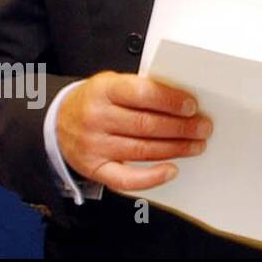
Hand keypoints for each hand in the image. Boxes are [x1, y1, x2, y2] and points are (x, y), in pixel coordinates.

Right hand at [56, 70, 212, 191]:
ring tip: (196, 145)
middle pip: (146, 125)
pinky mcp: (94, 168)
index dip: (169, 100)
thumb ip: (142, 89)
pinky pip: (125, 179)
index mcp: (104, 90)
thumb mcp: (114, 83)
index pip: (142, 93)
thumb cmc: (98, 100)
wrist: (58, 121)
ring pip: (141, 150)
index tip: (192, 106)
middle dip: (181, 128)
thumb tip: (184, 102)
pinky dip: (151, 177)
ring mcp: (93, 145)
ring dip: (175, 149)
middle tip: (203, 128)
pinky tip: (171, 170)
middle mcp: (96, 117)